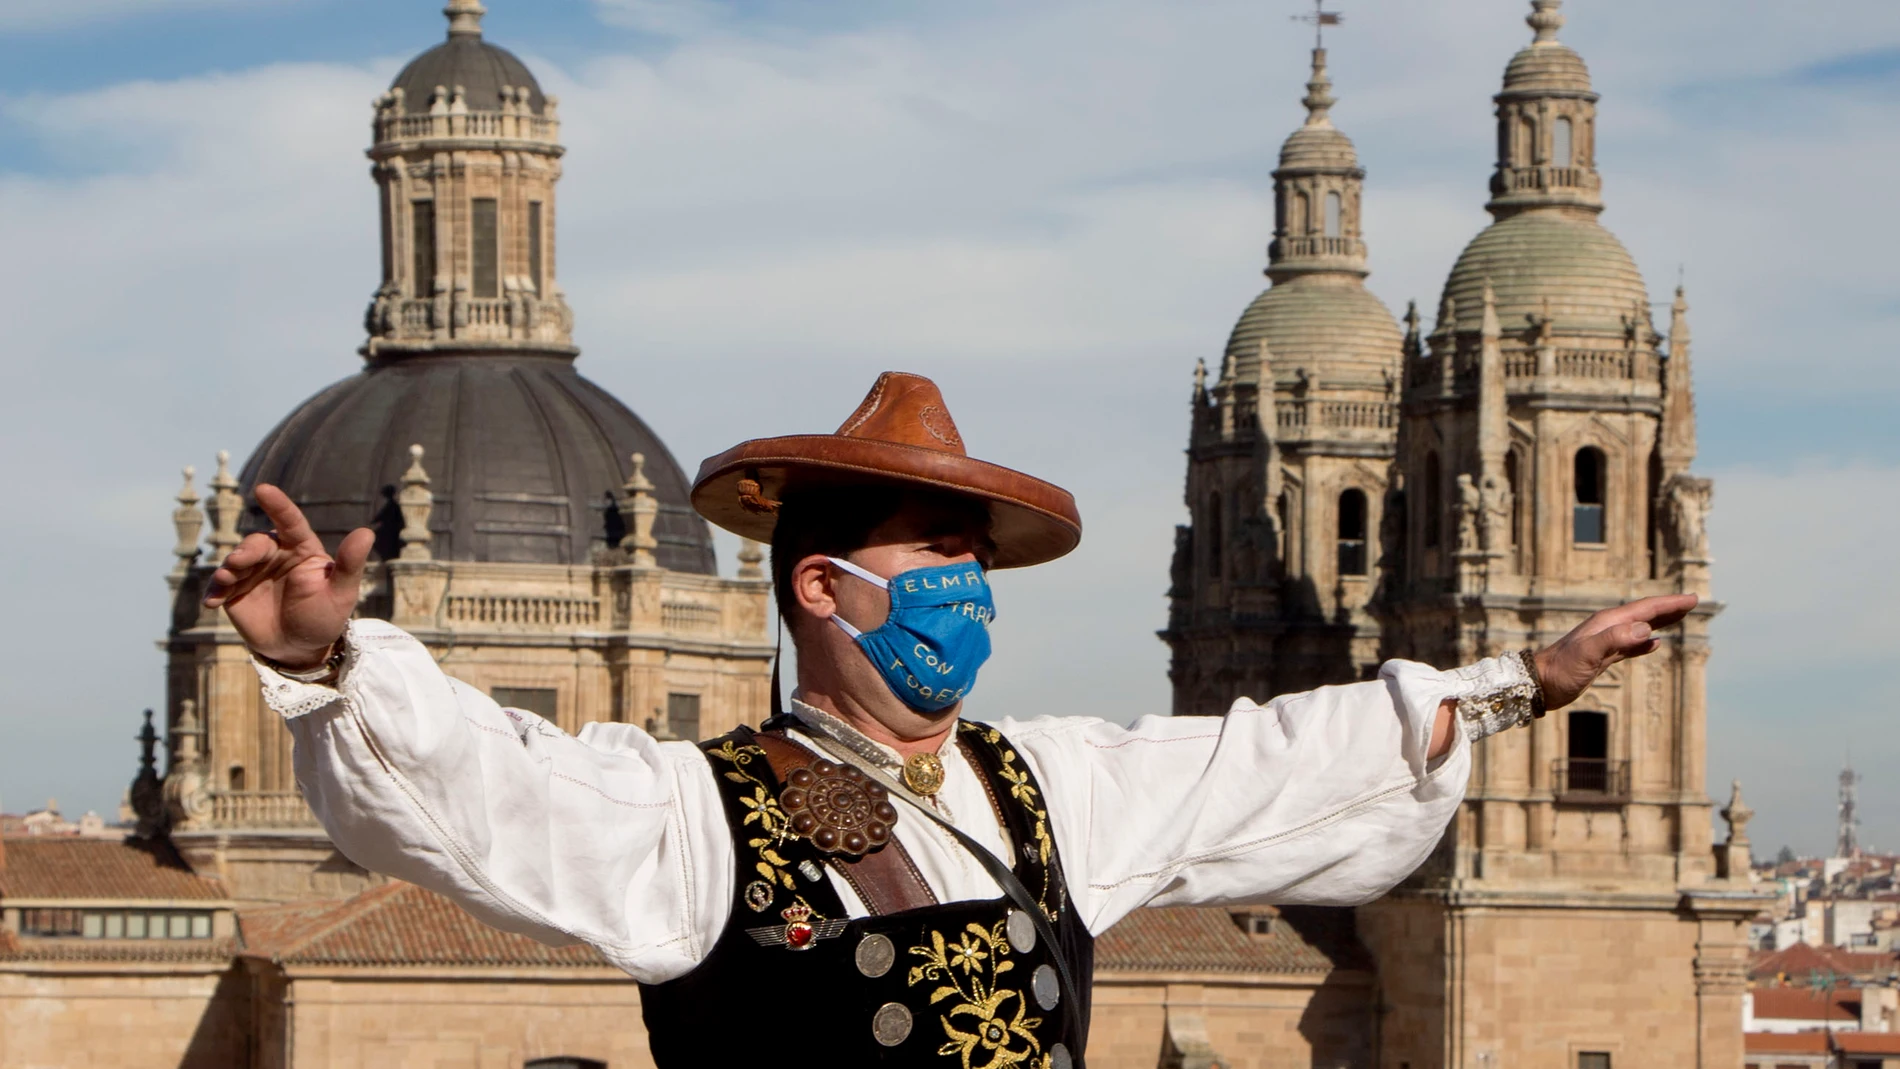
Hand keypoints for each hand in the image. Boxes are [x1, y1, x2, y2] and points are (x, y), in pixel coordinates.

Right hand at [203, 484, 373, 668]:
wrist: (300, 648)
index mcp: (302, 549)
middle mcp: (275, 555)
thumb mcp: (341, 593)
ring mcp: (252, 572)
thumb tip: (367, 532)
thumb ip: (349, 564)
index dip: (278, 505)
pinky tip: (212, 603)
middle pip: (257, 543)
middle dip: (246, 550)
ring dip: (227, 569)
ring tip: (226, 581)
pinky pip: (219, 585)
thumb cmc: (325, 616)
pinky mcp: (234, 591)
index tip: (263, 489)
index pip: (291, 522)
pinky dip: (214, 591)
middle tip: (239, 562)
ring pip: (234, 560)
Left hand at [1534, 594, 1697, 710]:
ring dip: (1660, 622)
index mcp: (1607, 623)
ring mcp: (1605, 642)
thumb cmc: (1561, 669)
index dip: (1669, 604)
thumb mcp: (1588, 653)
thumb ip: (1615, 639)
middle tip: (1692, 602)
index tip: (1692, 599)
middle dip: (1668, 608)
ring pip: (1639, 628)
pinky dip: (1645, 643)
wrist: (1539, 683)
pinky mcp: (1602, 657)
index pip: (1645, 609)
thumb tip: (1646, 630)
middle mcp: (1608, 628)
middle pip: (1644, 614)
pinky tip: (1655, 644)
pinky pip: (1630, 645)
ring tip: (1679, 617)